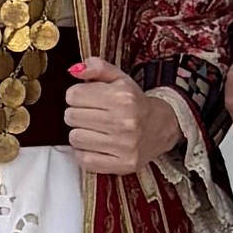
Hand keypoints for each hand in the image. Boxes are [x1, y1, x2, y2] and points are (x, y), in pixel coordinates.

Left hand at [63, 57, 180, 174]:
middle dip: (75, 113)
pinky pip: (85, 160)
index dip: (74, 95)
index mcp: (122, 98)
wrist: (161, 127)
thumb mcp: (119, 78)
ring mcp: (125, 146)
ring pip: (75, 138)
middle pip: (71, 117)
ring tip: (91, 130)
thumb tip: (75, 70)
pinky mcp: (124, 165)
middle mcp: (125, 122)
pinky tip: (94, 145)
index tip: (83, 99)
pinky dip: (84, 152)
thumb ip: (97, 67)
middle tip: (87, 114)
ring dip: (79, 133)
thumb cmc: (134, 102)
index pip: (73, 95)